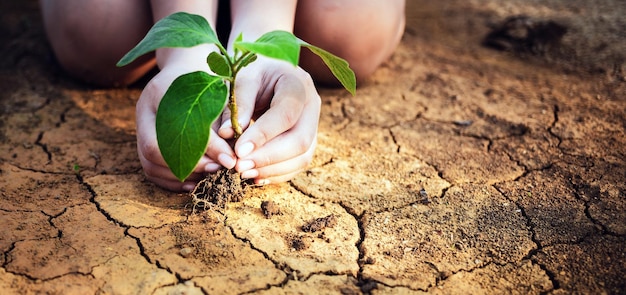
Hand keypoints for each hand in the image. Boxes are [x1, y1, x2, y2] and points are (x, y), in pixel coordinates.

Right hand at [136, 64, 236, 190]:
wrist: (187, 67)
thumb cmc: (209, 80)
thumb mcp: (218, 93)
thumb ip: (223, 121)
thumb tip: (230, 157)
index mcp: (159, 92)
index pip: (173, 128)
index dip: (203, 149)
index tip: (229, 159)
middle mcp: (143, 110)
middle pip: (153, 150)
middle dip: (189, 166)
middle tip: (217, 170)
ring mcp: (140, 127)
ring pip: (149, 164)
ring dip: (180, 176)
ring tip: (208, 177)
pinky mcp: (144, 140)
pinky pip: (150, 169)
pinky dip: (171, 181)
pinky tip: (194, 182)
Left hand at [218, 57, 321, 184]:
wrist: (269, 72)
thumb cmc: (253, 71)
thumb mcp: (243, 78)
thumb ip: (238, 103)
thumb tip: (227, 134)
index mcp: (297, 83)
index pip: (285, 114)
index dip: (263, 135)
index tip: (238, 151)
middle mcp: (312, 105)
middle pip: (300, 140)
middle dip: (268, 158)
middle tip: (239, 167)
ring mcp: (314, 125)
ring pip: (303, 157)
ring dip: (272, 170)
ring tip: (243, 173)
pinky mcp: (309, 141)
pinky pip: (298, 164)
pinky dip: (277, 174)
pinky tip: (255, 176)